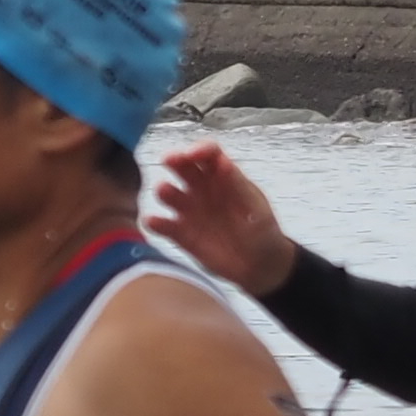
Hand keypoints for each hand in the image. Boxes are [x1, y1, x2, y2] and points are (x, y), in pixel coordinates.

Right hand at [147, 139, 296, 294]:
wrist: (259, 266)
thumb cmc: (262, 231)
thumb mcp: (255, 208)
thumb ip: (238, 186)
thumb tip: (223, 161)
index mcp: (223, 177)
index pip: (208, 154)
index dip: (199, 149)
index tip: (192, 154)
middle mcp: (201, 188)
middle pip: (182, 166)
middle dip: (173, 159)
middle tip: (168, 160)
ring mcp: (188, 210)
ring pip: (168, 192)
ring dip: (164, 190)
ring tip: (166, 192)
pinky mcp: (180, 233)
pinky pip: (162, 224)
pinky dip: (155, 222)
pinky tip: (153, 221)